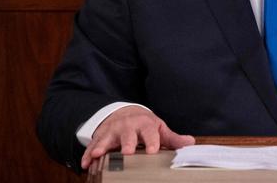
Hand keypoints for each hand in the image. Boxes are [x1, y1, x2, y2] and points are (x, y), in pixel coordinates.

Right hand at [80, 106, 194, 169]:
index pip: (150, 132)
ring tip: (97, 155)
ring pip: (106, 138)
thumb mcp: (159, 129)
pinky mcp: (101, 136)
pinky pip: (93, 145)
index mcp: (145, 124)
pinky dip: (88, 153)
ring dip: (102, 146)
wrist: (125, 112)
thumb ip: (172, 139)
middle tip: (126, 152)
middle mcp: (128, 126)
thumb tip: (190, 143)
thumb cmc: (145, 125)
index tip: (152, 150)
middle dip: (126, 142)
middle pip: (127, 134)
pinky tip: (85, 163)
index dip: (151, 141)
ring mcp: (113, 130)